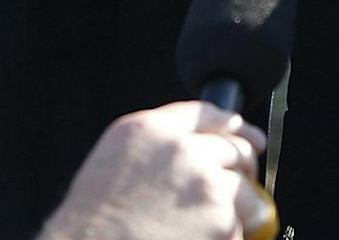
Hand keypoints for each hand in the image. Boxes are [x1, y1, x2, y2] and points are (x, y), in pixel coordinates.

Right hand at [39, 101, 274, 239]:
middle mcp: (181, 150)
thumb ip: (155, 149)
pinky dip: (229, 239)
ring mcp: (205, 184)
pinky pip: (240, 228)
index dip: (233, 125)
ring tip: (210, 228)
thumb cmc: (91, 228)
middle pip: (236, 148)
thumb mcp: (113, 165)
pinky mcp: (221, 220)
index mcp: (149, 131)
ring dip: (239, 210)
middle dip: (243, 168)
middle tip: (241, 186)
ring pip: (247, 191)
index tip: (247, 135)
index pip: (206, 112)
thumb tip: (196, 150)